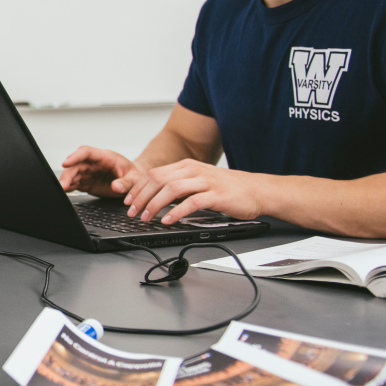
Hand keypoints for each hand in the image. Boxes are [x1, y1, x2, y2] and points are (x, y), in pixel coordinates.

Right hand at [59, 146, 146, 198]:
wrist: (136, 182)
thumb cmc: (136, 175)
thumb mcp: (136, 178)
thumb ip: (127, 182)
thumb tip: (117, 186)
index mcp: (105, 157)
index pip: (86, 152)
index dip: (75, 157)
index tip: (66, 163)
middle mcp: (94, 163)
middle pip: (76, 164)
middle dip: (68, 173)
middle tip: (63, 184)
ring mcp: (89, 173)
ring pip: (73, 174)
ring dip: (66, 180)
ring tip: (62, 189)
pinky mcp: (87, 182)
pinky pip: (75, 183)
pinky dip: (69, 186)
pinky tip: (65, 190)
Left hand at [125, 159, 267, 223]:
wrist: (257, 190)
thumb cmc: (227, 188)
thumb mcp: (199, 180)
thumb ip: (179, 185)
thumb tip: (155, 196)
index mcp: (186, 166)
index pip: (154, 174)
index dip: (138, 188)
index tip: (128, 201)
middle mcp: (194, 170)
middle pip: (158, 180)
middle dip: (141, 197)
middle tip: (132, 211)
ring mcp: (205, 181)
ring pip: (172, 189)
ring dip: (155, 205)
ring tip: (146, 217)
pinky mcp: (216, 195)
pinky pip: (192, 203)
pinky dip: (177, 212)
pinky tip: (168, 220)